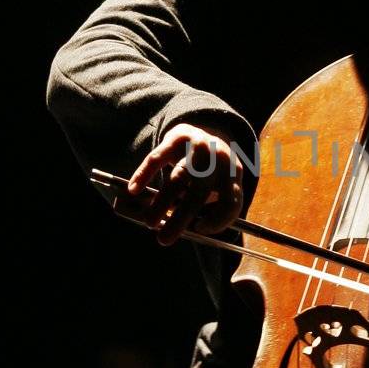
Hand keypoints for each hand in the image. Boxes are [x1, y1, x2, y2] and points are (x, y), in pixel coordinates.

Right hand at [122, 123, 243, 246]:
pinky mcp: (178, 137)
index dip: (218, 220)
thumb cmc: (211, 170)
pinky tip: (134, 189)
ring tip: (149, 221)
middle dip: (181, 219)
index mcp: (234, 175)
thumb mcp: (218, 185)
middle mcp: (219, 161)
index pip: (231, 202)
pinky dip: (144, 174)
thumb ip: (205, 207)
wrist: (208, 128)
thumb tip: (178, 229)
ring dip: (162, 202)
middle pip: (199, 193)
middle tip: (164, 239)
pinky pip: (158, 157)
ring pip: (179, 177)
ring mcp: (199, 146)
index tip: (198, 229)